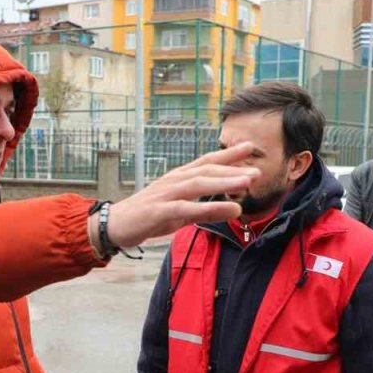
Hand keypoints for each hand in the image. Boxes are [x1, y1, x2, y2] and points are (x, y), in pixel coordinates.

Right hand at [103, 143, 258, 248]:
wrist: (115, 225)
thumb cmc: (149, 216)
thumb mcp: (182, 214)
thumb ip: (207, 210)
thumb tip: (235, 209)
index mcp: (178, 178)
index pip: (206, 161)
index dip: (227, 154)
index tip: (250, 147)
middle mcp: (173, 181)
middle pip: (206, 169)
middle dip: (232, 168)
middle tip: (257, 169)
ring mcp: (166, 194)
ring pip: (199, 183)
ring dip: (224, 181)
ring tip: (247, 182)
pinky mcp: (159, 211)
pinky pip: (187, 207)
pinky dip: (209, 206)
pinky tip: (227, 209)